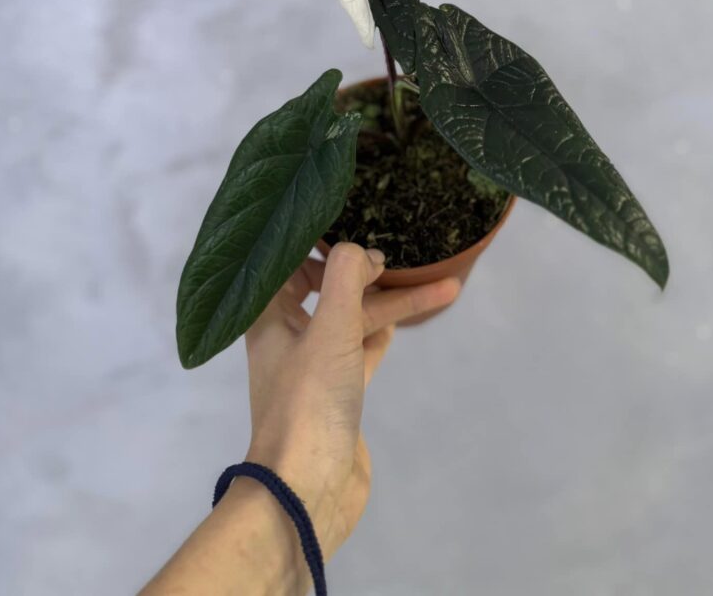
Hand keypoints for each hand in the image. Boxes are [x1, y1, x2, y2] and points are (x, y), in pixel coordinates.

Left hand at [243, 242, 460, 559]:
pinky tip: (414, 312)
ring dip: (393, 302)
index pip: (287, 263)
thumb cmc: (309, 401)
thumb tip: (363, 252)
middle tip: (399, 252)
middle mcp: (288, 336)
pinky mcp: (340, 392)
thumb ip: (346, 278)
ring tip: (443, 284)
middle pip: (328, 289)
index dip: (318, 242)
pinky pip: (364, 348)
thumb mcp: (329, 328)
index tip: (352, 221)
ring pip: (354, 319)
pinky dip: (387, 330)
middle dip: (366, 270)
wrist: (308, 490)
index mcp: (269, 316)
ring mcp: (315, 366)